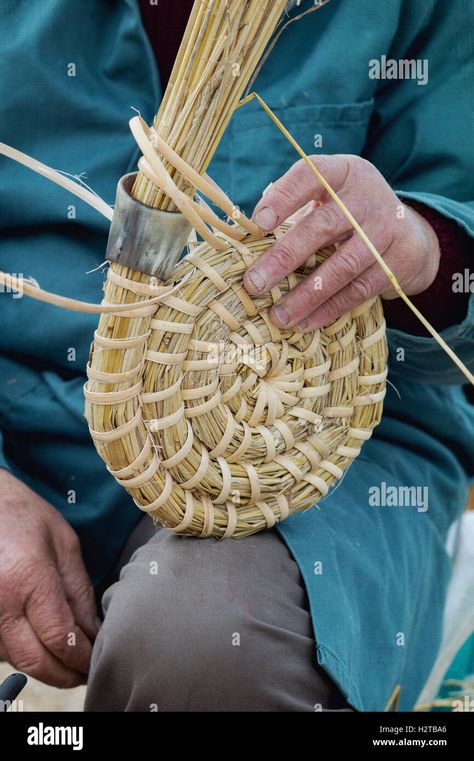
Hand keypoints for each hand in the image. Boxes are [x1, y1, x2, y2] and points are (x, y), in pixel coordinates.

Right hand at [0, 470, 97, 686]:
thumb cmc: (22, 515)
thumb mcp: (63, 543)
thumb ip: (79, 589)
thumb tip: (93, 629)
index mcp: (28, 579)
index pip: (60, 638)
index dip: (82, 658)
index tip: (97, 661)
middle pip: (34, 662)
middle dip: (64, 675)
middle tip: (84, 673)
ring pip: (14, 660)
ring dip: (43, 666)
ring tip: (67, 658)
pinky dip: (21, 652)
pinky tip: (38, 642)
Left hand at [243, 154, 439, 329]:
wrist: (409, 233)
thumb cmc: (347, 214)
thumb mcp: (327, 198)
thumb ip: (293, 210)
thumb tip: (246, 241)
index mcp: (343, 172)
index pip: (312, 174)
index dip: (284, 197)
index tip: (259, 222)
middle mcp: (367, 196)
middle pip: (322, 226)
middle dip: (284, 258)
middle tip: (254, 284)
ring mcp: (386, 230)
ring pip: (342, 266)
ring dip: (306, 295)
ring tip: (277, 316)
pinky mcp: (398, 262)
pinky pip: (358, 290)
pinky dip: (328, 309)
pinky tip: (304, 322)